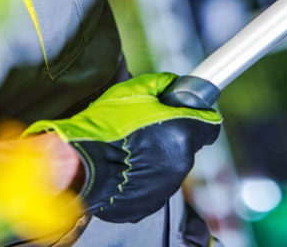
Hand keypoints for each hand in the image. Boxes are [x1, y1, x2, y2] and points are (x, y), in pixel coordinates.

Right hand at [22, 73, 220, 223]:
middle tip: (147, 129)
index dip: (198, 116)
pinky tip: (126, 166)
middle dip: (174, 135)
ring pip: (171, 165)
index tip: (187, 113)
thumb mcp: (134, 91)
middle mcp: (180, 163)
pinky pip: (155, 184)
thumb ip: (163, 84)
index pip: (209, 125)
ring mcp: (166, 186)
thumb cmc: (103, 127)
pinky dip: (145, 175)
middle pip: (188, 144)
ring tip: (131, 149)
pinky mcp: (150, 202)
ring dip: (158, 156)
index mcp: (182, 134)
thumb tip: (175, 84)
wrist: (77, 165)